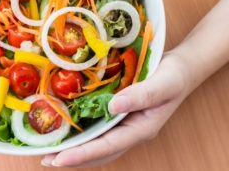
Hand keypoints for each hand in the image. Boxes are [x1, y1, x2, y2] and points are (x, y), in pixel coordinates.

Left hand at [41, 53, 189, 167]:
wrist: (181, 68)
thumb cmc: (175, 76)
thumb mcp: (163, 84)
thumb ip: (141, 95)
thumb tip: (113, 106)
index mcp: (141, 129)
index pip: (108, 147)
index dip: (83, 154)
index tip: (60, 159)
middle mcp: (130, 131)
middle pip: (99, 152)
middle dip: (73, 158)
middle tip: (46, 159)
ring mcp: (124, 124)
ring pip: (97, 144)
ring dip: (75, 149)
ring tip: (50, 151)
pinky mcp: (119, 114)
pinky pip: (98, 128)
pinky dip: (82, 132)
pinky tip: (67, 128)